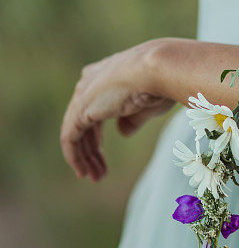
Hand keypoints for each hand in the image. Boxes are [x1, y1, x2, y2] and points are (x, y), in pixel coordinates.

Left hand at [60, 40, 173, 181]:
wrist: (158, 70)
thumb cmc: (161, 84)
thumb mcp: (146, 106)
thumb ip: (131, 119)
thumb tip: (122, 132)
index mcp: (105, 78)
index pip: (94, 112)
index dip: (97, 138)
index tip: (104, 159)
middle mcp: (89, 84)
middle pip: (84, 124)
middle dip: (91, 151)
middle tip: (98, 174)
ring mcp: (83, 95)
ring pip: (76, 133)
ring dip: (84, 158)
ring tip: (94, 177)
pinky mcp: (80, 109)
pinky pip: (70, 138)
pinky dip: (74, 156)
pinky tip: (82, 171)